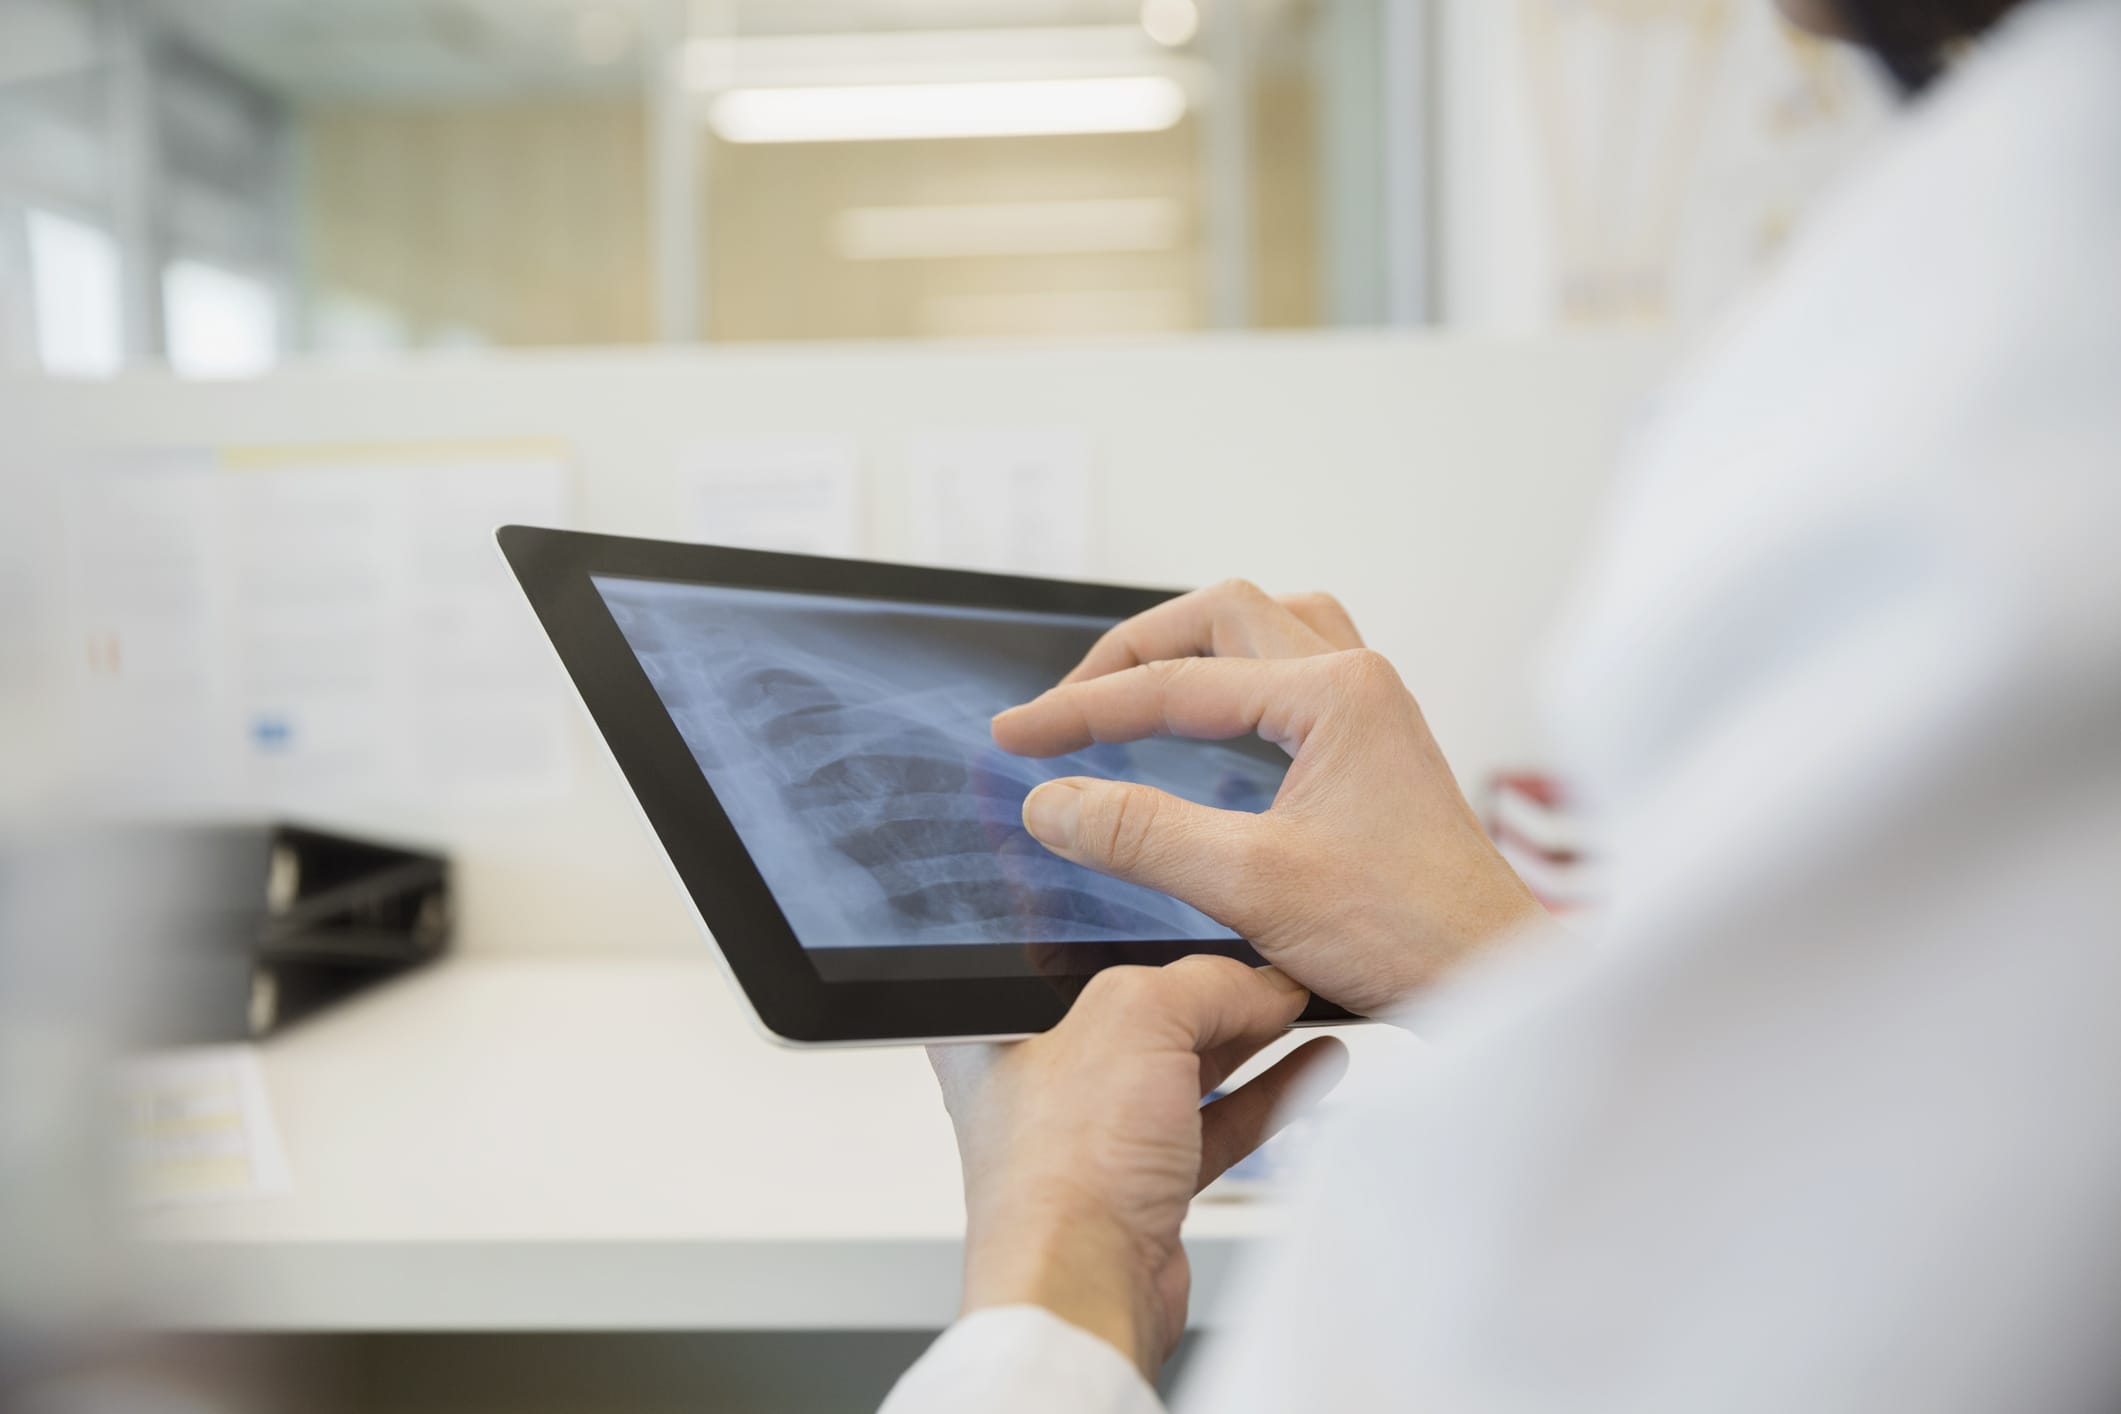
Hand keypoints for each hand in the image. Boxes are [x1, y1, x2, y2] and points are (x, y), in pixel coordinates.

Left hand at [932, 957, 1346, 1376]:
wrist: (1085, 1290)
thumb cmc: (1065, 1171)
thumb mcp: (1136, 1021)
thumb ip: (1205, 984)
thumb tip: (1260, 985)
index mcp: (998, 1027)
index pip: (1080, 955)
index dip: (1149, 936)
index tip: (1216, 927)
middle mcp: (1038, 1078)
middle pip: (1142, 1010)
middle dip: (1214, 989)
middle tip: (1275, 965)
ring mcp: (1093, 1134)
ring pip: (1184, 1066)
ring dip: (1249, 1038)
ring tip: (1305, 1004)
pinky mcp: (1142, 1182)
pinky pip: (1214, 1121)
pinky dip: (1263, 1093)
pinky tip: (1310, 1062)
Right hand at [994, 580, 1544, 1015]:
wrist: (1497, 978)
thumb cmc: (1409, 935)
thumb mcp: (1252, 885)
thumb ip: (1142, 835)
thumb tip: (1051, 802)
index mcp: (1334, 695)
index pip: (1174, 684)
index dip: (1081, 710)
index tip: (1016, 735)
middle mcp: (1357, 683)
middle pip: (1222, 617)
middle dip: (1132, 652)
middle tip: (1067, 704)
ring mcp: (1371, 712)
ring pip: (1265, 631)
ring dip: (1192, 649)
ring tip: (1130, 688)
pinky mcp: (1374, 749)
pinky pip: (1291, 673)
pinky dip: (1233, 681)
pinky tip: (1207, 726)